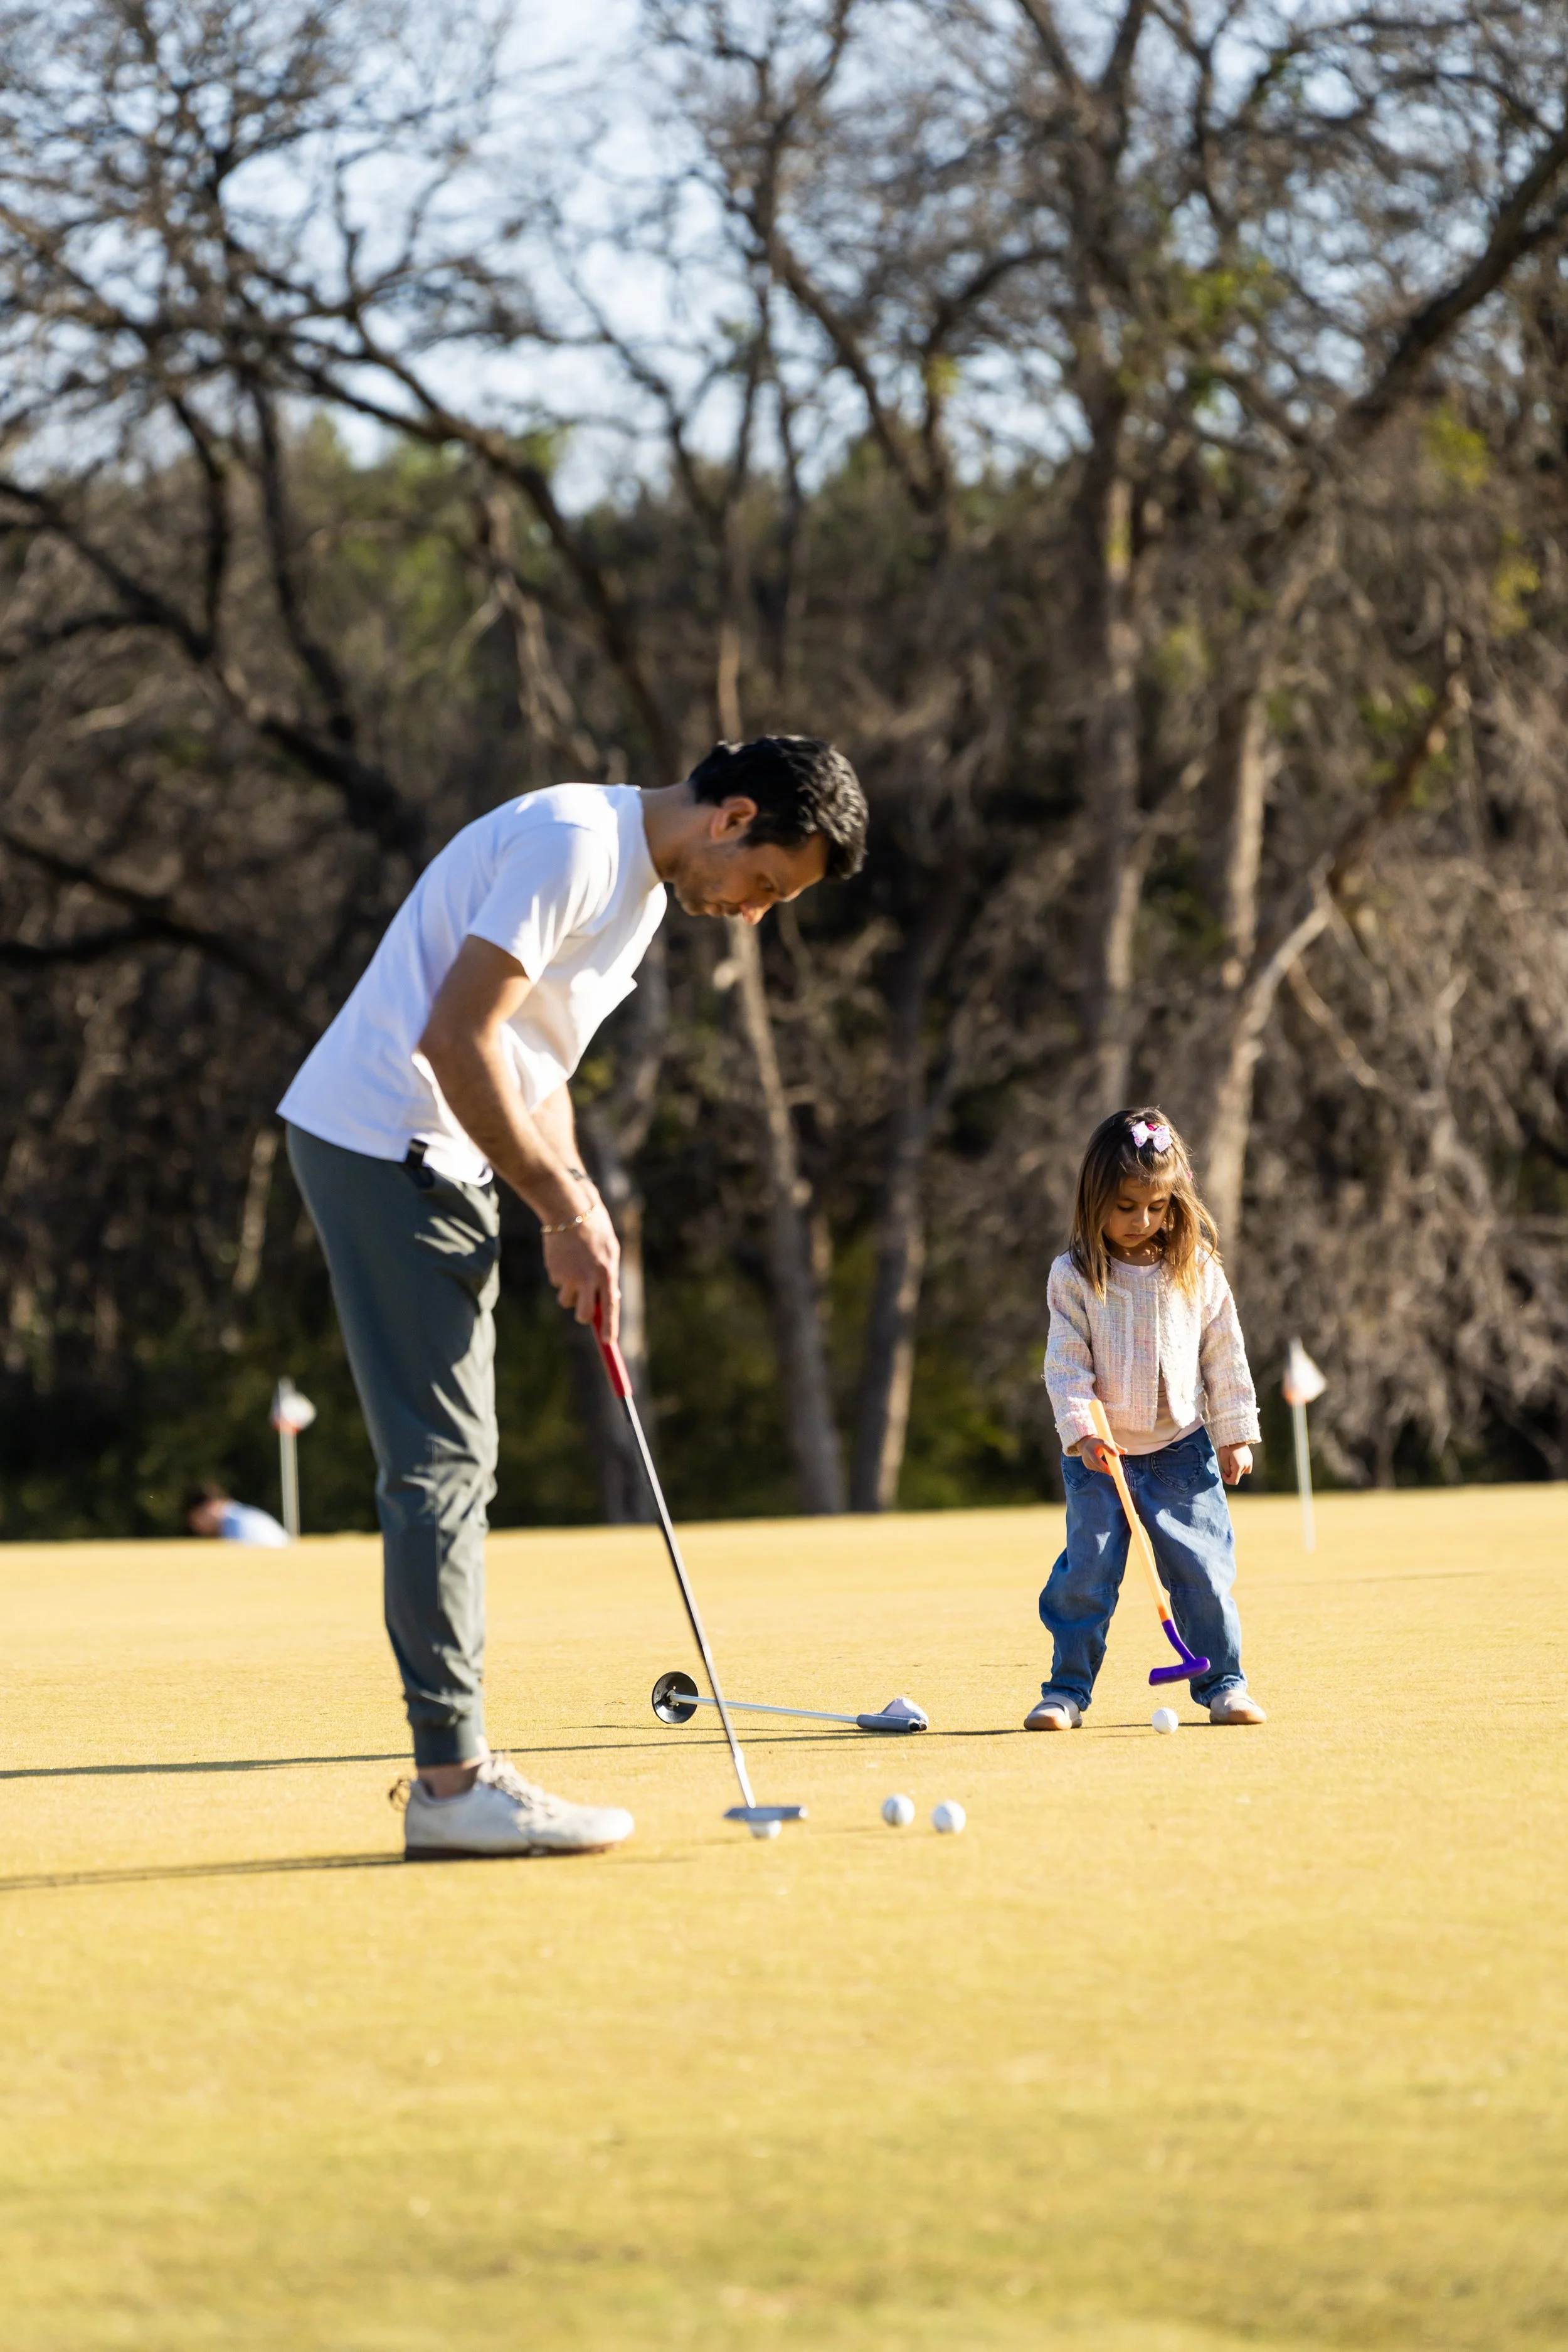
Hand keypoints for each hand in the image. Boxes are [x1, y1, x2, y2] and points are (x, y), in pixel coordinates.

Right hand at [543, 1201, 620, 1338]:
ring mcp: (568, 1276)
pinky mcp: (554, 1271)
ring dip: (571, 1293)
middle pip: (584, 1314)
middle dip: (584, 1316)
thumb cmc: (594, 1229)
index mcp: (607, 1272)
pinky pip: (558, 1283)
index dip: (609, 1328)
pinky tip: (565, 1258)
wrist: (567, 1209)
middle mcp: (588, 1278)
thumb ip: (609, 1276)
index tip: (608, 1343)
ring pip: (567, 1300)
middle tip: (584, 1309)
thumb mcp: (610, 1251)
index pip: (610, 1308)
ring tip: (574, 1270)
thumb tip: (608, 1301)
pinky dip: (561, 1276)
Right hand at [1081, 1436, 1121, 1476]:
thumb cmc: (1100, 1443)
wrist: (1085, 1444)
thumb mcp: (1107, 1442)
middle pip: (1096, 1460)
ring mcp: (1086, 1457)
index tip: (1117, 1455)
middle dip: (1104, 1467)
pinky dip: (1102, 1470)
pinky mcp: (1087, 1464)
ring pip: (1096, 1466)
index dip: (1110, 1449)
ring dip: (1104, 1470)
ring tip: (1112, 1472)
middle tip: (1112, 1472)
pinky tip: (1106, 1470)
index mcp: (1096, 1441)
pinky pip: (1096, 1469)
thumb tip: (1126, 1451)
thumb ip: (1115, 1447)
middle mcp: (1089, 1449)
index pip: (1103, 1444)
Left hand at [1218, 1443, 1252, 1485]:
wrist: (1235, 1436)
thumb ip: (1227, 1470)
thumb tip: (1229, 1475)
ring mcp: (1250, 1462)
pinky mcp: (1251, 1459)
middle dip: (1231, 1473)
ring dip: (1237, 1470)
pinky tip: (1237, 1460)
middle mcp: (1246, 1466)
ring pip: (1242, 1472)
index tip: (1223, 1473)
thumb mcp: (1223, 1459)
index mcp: (1239, 1466)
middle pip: (1238, 1476)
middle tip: (1226, 1464)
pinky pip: (1247, 1468)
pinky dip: (1241, 1467)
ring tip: (1232, 1461)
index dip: (1227, 1480)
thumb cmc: (1227, 1447)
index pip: (1234, 1481)